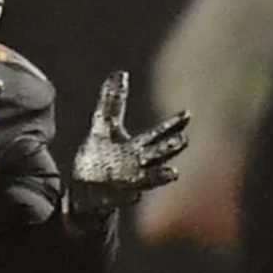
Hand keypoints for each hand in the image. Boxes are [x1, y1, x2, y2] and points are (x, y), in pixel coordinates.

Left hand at [70, 71, 188, 212]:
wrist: (85, 189)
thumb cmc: (100, 156)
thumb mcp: (104, 125)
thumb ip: (112, 101)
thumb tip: (120, 73)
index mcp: (138, 147)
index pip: (159, 134)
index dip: (172, 125)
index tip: (187, 114)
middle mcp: (138, 165)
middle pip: (158, 154)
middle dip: (170, 147)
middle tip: (184, 140)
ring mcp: (128, 183)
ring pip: (149, 179)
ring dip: (160, 176)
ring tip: (173, 173)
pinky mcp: (113, 198)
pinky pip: (124, 199)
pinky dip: (129, 198)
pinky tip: (134, 196)